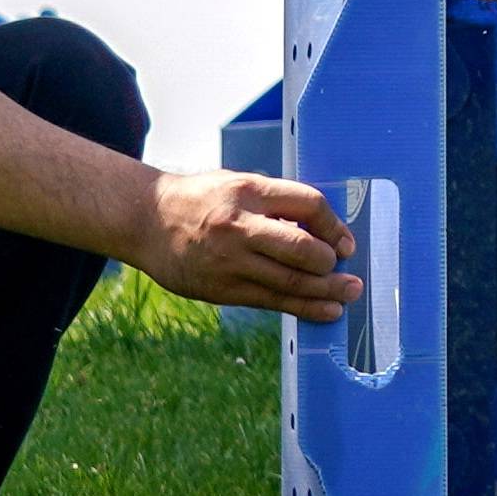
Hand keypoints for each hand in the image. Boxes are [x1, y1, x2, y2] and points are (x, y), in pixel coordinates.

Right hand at [137, 169, 363, 320]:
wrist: (146, 221)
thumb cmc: (201, 200)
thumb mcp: (237, 184)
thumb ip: (275, 203)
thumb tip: (322, 231)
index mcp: (249, 191)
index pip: (308, 204)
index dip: (334, 225)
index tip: (344, 242)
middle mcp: (240, 226)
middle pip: (303, 249)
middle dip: (332, 263)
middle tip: (348, 272)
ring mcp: (230, 261)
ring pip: (291, 281)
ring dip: (327, 291)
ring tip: (350, 294)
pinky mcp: (222, 289)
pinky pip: (272, 301)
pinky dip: (304, 308)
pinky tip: (326, 311)